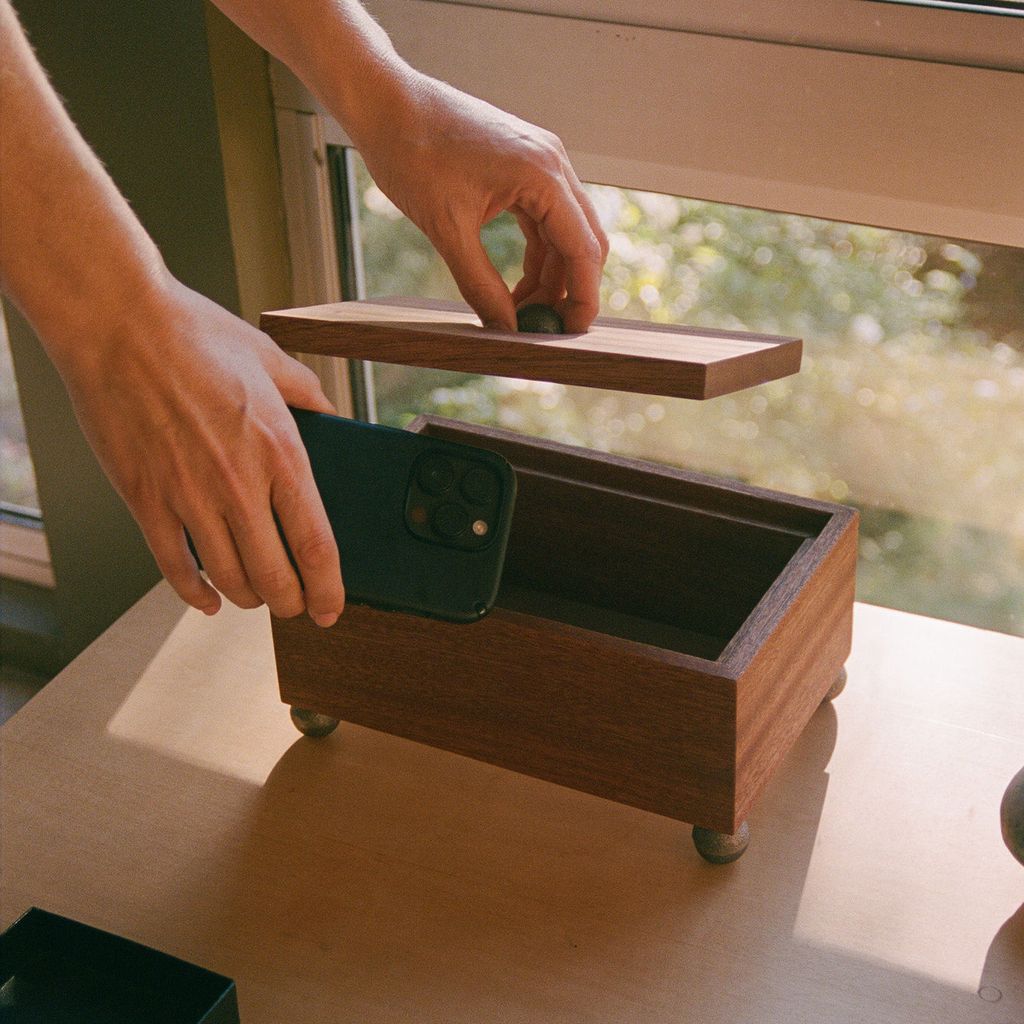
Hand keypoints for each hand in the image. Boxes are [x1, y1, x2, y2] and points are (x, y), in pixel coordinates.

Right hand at [60, 276, 345, 624]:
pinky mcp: (145, 501)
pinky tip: (207, 599)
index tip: (331, 608)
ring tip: (256, 594)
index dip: (329, 589)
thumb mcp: (270, 358)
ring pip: (229, 579)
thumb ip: (306, 394)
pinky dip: (195, 594)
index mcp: (281, 452)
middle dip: (292, 602)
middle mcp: (240, 485)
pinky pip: (175, 568)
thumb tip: (328, 413)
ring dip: (248, 598)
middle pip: (276, 577)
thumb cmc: (193, 334)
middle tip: (296, 604)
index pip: (316, 545)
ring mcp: (189, 497)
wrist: (118, 324)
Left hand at [354, 70, 607, 332]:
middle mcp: (552, 163)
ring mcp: (541, 161)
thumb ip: (479, 284)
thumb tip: (505, 328)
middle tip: (543, 329)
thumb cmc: (411, 154)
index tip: (569, 333)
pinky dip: (536, 255)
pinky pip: (544, 219)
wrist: (385, 103)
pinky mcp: (524, 164)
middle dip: (568, 289)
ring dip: (549, 276)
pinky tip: (515, 285)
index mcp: (542, 175)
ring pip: (564, 234)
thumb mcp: (446, 229)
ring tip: (519, 311)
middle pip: (583, 242)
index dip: (583, 297)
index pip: (584, 249)